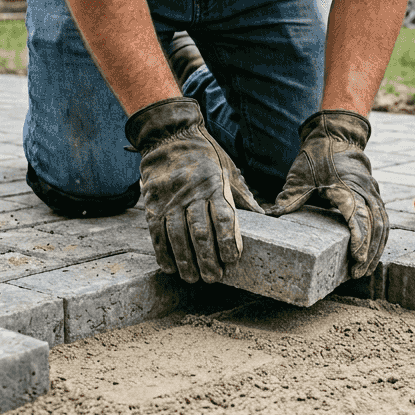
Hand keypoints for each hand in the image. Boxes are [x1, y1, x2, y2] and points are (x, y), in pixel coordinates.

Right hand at [125, 98, 262, 282]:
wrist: (168, 135)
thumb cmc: (204, 155)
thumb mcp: (227, 169)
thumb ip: (241, 195)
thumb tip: (262, 215)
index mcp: (214, 185)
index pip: (224, 218)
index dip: (229, 242)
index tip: (233, 260)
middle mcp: (192, 194)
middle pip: (200, 232)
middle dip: (208, 259)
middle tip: (214, 278)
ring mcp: (170, 200)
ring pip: (177, 236)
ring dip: (186, 261)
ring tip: (193, 278)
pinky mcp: (153, 204)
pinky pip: (157, 233)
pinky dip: (163, 252)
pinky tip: (170, 267)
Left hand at [267, 110, 387, 278]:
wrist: (335, 136)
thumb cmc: (317, 156)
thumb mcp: (299, 177)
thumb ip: (289, 198)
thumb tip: (271, 217)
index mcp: (348, 188)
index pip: (360, 218)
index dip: (360, 241)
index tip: (356, 259)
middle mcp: (365, 191)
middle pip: (376, 227)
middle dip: (369, 253)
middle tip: (358, 274)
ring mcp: (372, 193)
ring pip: (383, 225)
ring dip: (376, 249)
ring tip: (365, 270)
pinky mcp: (373, 196)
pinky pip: (382, 220)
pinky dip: (379, 239)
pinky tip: (371, 254)